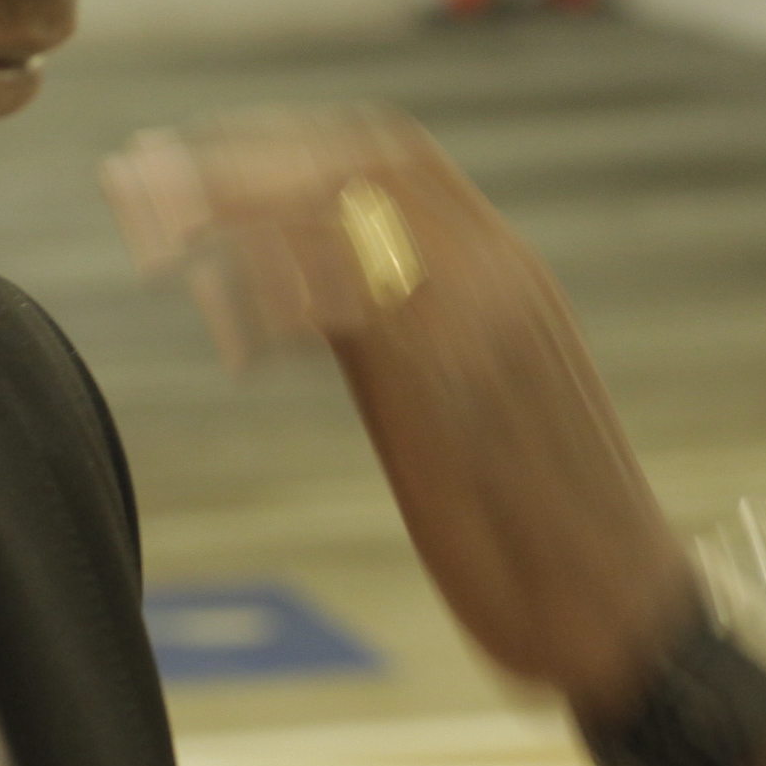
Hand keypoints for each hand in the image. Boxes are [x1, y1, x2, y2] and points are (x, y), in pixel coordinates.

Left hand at [105, 107, 694, 712]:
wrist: (629, 620)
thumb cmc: (544, 534)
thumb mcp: (470, 401)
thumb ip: (405, 331)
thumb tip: (308, 294)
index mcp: (507, 269)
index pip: (387, 153)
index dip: (274, 145)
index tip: (186, 164)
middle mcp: (501, 274)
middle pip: (356, 158)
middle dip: (235, 160)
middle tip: (136, 183)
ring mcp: (485, 324)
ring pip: (347, 215)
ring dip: (233, 214)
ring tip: (150, 243)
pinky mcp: (459, 389)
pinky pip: (355, 303)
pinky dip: (276, 304)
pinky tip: (228, 341)